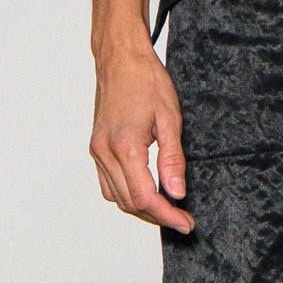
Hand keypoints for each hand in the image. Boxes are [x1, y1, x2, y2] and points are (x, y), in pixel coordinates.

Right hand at [89, 41, 193, 232]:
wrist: (120, 58)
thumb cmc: (146, 81)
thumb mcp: (170, 119)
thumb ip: (173, 160)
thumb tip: (177, 192)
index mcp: (124, 147)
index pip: (145, 197)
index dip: (167, 215)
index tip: (185, 223)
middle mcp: (105, 153)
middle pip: (129, 203)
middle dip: (157, 216)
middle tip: (182, 219)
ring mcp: (97, 151)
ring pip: (117, 197)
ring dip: (141, 208)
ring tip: (168, 208)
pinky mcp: (96, 147)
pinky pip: (108, 184)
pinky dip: (126, 195)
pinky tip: (145, 191)